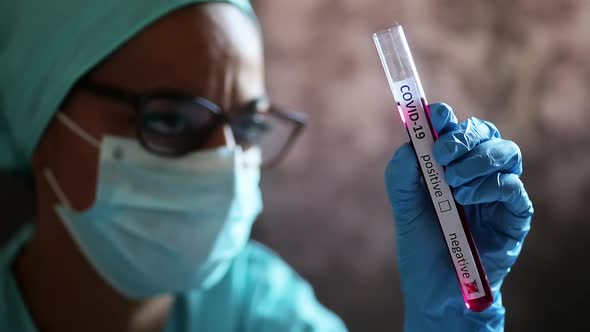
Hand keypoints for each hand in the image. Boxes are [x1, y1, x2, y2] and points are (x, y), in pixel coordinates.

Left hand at [385, 103, 532, 331]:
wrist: (437, 289)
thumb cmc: (421, 246)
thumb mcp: (403, 208)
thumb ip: (401, 175)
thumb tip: (409, 143)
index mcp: (448, 167)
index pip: (454, 129)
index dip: (445, 117)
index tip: (434, 117)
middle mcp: (476, 174)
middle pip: (484, 133)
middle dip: (464, 136)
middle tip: (443, 153)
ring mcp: (497, 192)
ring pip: (506, 152)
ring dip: (478, 160)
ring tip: (454, 183)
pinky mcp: (514, 215)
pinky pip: (513, 186)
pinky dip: (491, 185)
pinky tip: (468, 198)